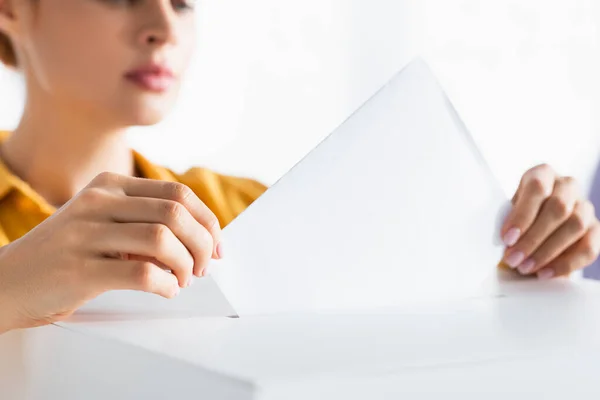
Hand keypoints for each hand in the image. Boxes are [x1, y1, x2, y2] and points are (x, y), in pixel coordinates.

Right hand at [0, 172, 221, 332]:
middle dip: (203, 243)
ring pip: (163, 240)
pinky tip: (165, 290)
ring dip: (186, 265)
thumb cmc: (64, 255)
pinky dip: (165, 284)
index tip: (217, 246)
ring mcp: (86, 234)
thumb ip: (142, 219)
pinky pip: (142, 272)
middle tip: (203, 267)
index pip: (178, 193)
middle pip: (176, 212)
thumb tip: (201, 237)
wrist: (6, 282)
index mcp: (109, 185)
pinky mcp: (79, 270)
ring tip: (182, 280)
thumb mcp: (100, 220)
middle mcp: (98, 202)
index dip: (208, 221)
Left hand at [501, 164, 599, 278]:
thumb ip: (506, 220)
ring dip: (548, 251)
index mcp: (543, 174)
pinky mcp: (595, 228)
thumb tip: (501, 244)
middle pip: (558, 208)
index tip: (507, 238)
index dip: (522, 214)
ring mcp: (585, 205)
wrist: (536, 223)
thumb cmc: (517, 215)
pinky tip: (545, 273)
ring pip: (576, 225)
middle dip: (533, 238)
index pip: (537, 187)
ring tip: (526, 268)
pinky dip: (566, 264)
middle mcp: (567, 185)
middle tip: (513, 259)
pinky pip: (589, 247)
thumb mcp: (507, 210)